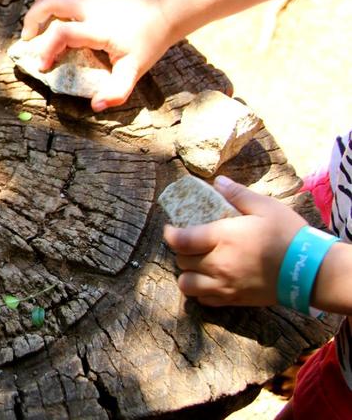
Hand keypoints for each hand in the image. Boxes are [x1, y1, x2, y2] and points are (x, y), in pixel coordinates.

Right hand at [20, 0, 174, 111]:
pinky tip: (53, 2)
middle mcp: (92, 8)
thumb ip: (116, 91)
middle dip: (33, 18)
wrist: (165, 14)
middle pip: (53, 2)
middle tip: (27, 38)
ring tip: (37, 13)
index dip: (46, 49)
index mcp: (97, 28)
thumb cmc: (148, 44)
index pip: (62, 33)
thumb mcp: (135, 71)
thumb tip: (95, 105)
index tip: (43, 66)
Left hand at [162, 176, 306, 306]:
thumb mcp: (265, 207)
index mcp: (221, 238)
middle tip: (190, 244)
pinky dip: (201, 292)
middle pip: (181, 261)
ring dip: (187, 274)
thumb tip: (217, 181)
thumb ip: (238, 194)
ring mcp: (224, 285)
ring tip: (196, 265)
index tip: (172, 229)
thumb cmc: (288, 235)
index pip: (179, 240)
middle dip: (181, 251)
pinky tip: (209, 281)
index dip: (170, 234)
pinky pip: (205, 300)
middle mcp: (217, 264)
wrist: (311, 271)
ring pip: (187, 285)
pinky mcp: (234, 299)